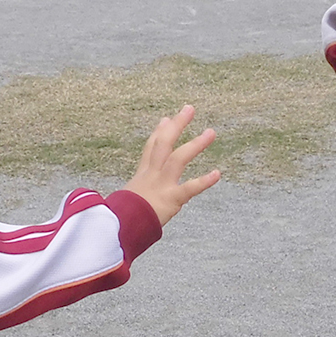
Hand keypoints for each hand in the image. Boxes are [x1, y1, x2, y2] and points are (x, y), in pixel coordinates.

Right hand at [123, 105, 221, 226]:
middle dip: (177, 125)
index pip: (151, 148)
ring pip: (178, 158)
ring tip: (211, 132)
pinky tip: (217, 173)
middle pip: (164, 143)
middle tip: (189, 109)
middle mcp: (152, 175)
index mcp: (142, 175)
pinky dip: (204, 181)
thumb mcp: (125, 200)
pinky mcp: (171, 198)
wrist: (118, 227)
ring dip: (195, 144)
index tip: (167, 119)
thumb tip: (122, 196)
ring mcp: (161, 184)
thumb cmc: (118, 218)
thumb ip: (131, 194)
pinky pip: (190, 188)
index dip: (159, 132)